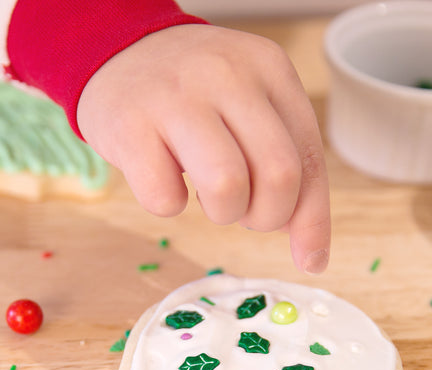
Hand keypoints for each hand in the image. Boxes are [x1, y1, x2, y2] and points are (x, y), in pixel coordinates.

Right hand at [77, 24, 330, 273]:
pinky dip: (167, 205)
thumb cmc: (196, 95)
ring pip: (227, 188)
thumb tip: (309, 248)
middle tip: (244, 211)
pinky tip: (163, 178)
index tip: (310, 259)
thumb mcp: (251, 106)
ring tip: (206, 195)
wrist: (118, 49)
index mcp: (270, 70)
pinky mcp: (129, 124)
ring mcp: (176, 97)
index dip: (312, 220)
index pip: (309, 159)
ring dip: (222, 213)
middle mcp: (228, 75)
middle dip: (266, 216)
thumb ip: (284, 161)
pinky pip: (164, 198)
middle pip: (279, 176)